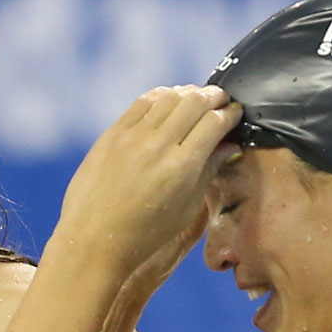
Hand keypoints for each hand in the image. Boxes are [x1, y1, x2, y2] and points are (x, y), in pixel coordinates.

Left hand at [51, 85, 241, 286]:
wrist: (95, 238)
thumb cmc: (146, 232)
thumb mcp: (188, 206)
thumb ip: (210, 169)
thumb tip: (231, 143)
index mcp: (182, 166)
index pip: (214, 122)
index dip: (230, 113)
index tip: (236, 111)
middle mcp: (158, 145)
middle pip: (194, 102)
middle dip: (214, 97)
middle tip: (222, 99)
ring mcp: (132, 137)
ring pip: (168, 97)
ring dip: (188, 93)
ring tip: (197, 98)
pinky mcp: (111, 134)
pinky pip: (141, 103)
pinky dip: (160, 96)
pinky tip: (168, 100)